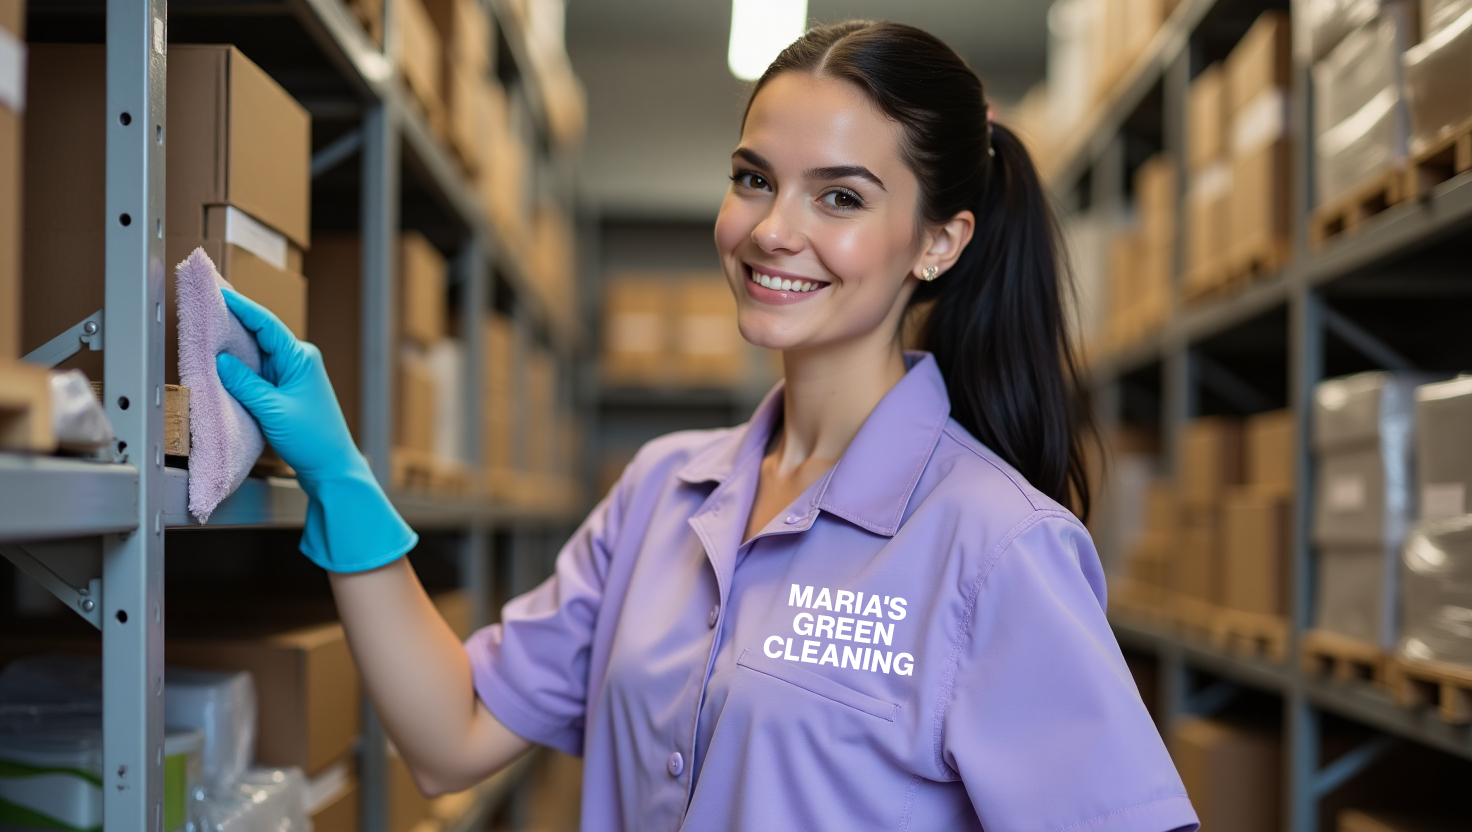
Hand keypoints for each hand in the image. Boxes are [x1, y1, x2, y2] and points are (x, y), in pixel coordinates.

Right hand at [215, 289, 357, 486]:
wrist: (331, 466)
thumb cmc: (311, 439)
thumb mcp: (272, 410)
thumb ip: (245, 384)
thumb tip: (220, 360)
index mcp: (300, 357)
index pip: (266, 323)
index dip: (241, 306)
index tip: (218, 293)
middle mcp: (298, 360)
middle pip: (261, 334)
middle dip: (234, 322)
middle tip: (206, 308)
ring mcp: (293, 374)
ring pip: (258, 353)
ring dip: (236, 345)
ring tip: (208, 331)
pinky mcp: (287, 389)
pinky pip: (260, 371)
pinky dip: (242, 367)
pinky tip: (224, 363)